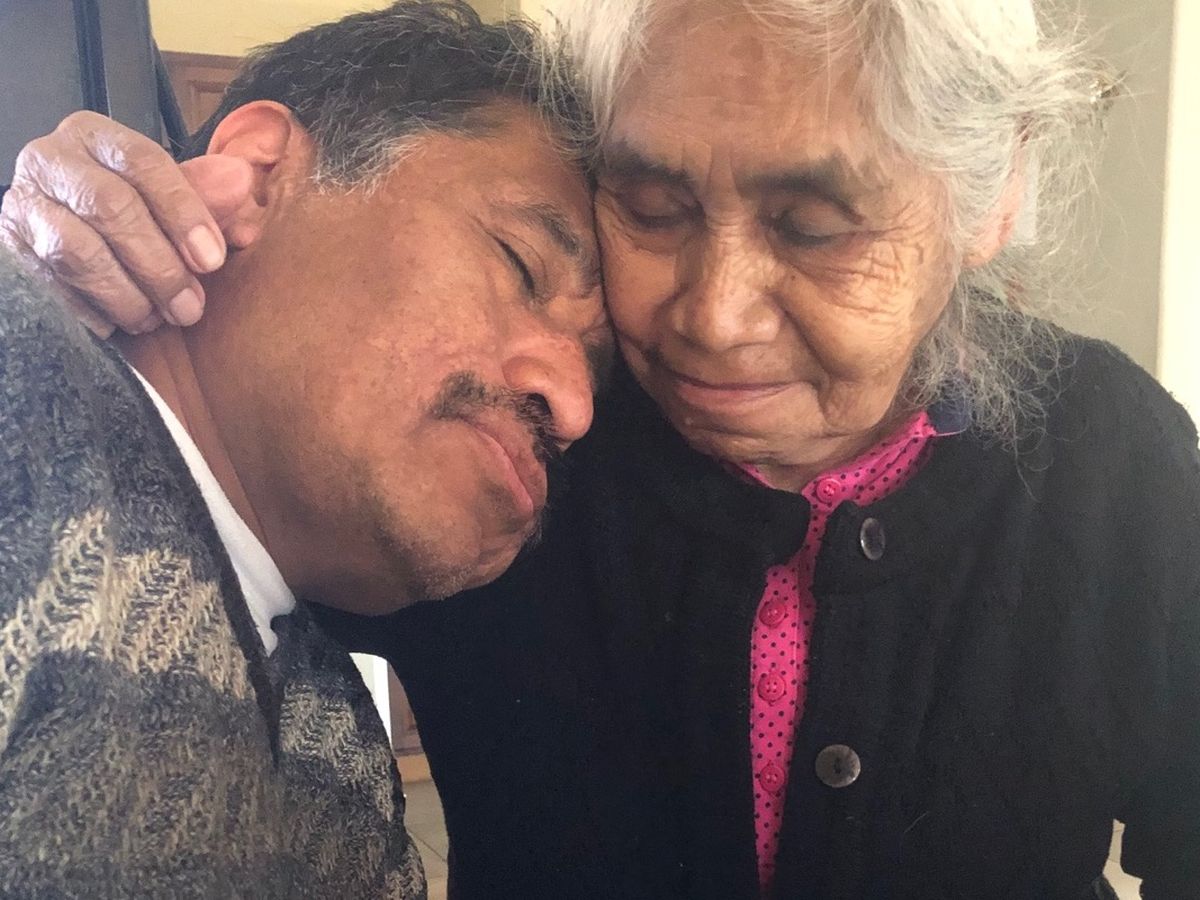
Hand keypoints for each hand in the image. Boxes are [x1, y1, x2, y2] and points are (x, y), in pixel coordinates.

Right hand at [0, 111, 252, 336]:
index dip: (184, 212)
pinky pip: (50, 288)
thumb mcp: (169, 200)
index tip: (213, 260)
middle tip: (190, 306)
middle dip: (159, 266)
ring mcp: (22, 205)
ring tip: (156, 319)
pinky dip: (91, 312)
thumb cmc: (131, 218)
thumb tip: (241, 181)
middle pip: (110, 207)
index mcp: (97, 137)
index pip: (143, 161)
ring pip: (77, 252)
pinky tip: (118, 325)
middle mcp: (51, 161)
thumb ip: (206, 194)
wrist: (60, 238)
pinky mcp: (8, 251)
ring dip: (127, 295)